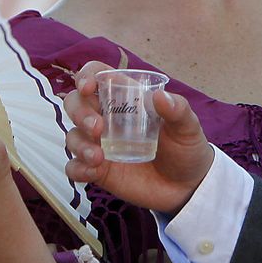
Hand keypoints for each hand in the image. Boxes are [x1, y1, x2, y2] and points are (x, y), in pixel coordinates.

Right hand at [63, 61, 214, 213]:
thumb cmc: (186, 148)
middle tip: (97, 128)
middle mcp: (108, 118)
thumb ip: (177, 110)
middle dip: (79, 112)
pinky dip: (78, 168)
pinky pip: (75, 167)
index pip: (98, 76)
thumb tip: (159, 96)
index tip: (88, 86)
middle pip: (76, 104)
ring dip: (79, 144)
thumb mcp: (188, 127)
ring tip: (98, 157)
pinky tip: (92, 171)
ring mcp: (100, 145)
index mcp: (126, 99)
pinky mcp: (98, 170)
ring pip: (73, 136)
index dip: (86, 76)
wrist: (188, 186)